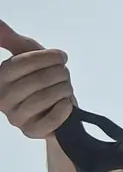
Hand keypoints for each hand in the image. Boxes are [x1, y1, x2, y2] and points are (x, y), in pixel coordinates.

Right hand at [0, 20, 76, 138]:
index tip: (61, 57)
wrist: (57, 107)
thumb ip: (11, 39)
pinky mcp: (31, 132)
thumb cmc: (41, 78)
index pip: (19, 64)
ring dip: (64, 89)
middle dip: (59, 74)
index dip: (46, 58)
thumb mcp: (27, 54)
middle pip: (36, 81)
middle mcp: (2, 100)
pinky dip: (64, 108)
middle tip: (64, 75)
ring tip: (65, 88)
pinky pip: (51, 120)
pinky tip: (66, 103)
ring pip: (45, 98)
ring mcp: (15, 118)